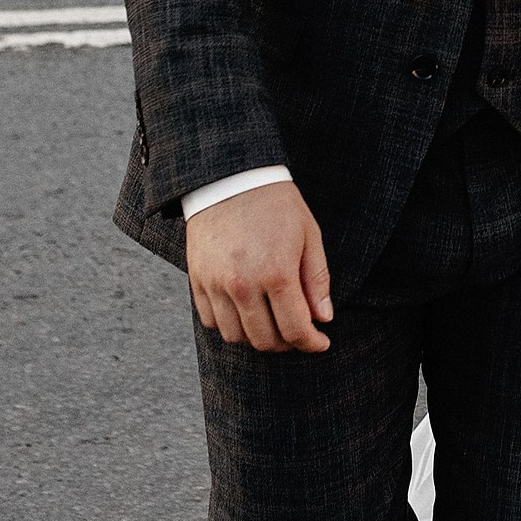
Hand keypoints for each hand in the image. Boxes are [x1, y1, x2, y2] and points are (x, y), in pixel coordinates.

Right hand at [187, 181, 332, 353]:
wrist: (230, 177)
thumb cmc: (276, 204)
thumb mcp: (309, 235)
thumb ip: (317, 280)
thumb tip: (323, 319)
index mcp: (277, 273)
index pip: (295, 330)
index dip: (311, 343)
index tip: (320, 342)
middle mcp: (243, 285)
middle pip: (265, 340)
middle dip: (287, 343)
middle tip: (298, 332)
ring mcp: (216, 285)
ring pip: (236, 337)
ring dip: (257, 337)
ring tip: (272, 321)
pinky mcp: (197, 281)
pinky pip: (211, 322)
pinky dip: (230, 324)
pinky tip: (245, 310)